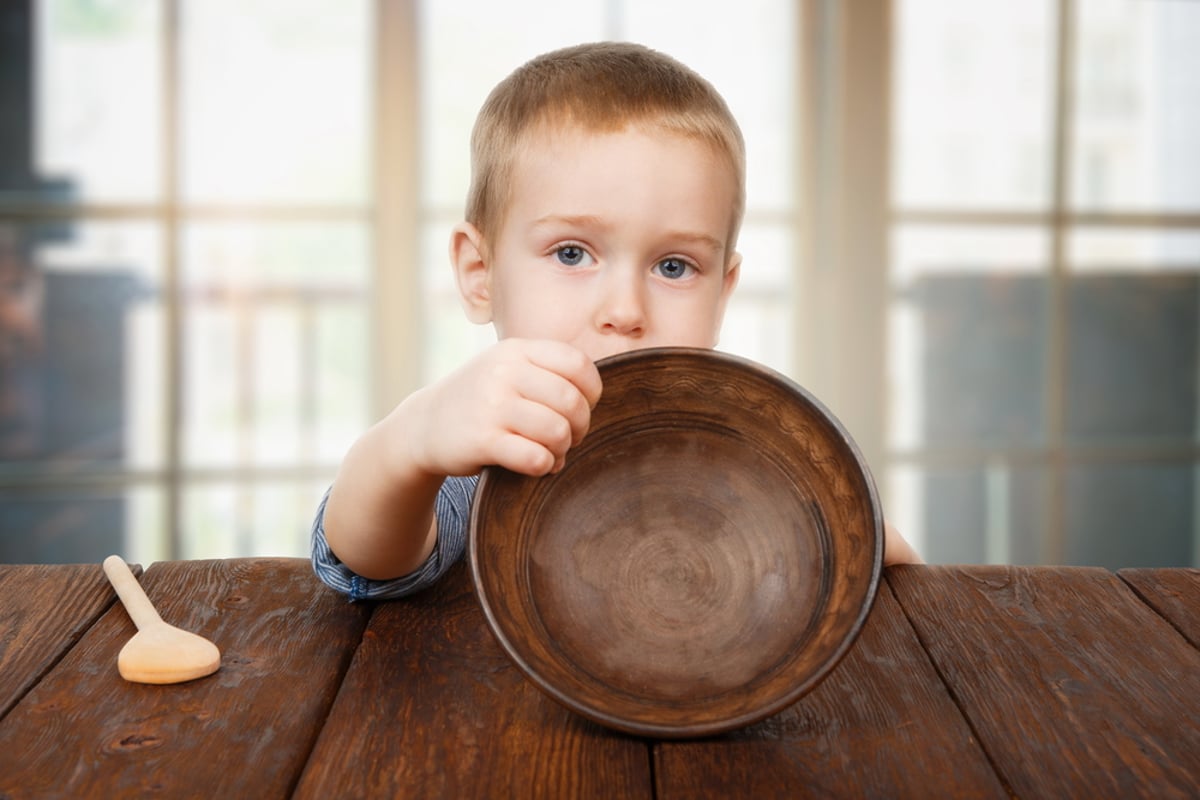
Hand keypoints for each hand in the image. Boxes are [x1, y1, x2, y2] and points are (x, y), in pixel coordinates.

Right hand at [402, 338, 602, 477]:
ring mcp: (491, 405)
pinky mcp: (482, 440)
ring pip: (558, 431)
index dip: (592, 392)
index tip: (581, 408)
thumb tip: (594, 395)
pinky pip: (535, 457)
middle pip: (572, 402)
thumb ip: (546, 370)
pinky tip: (538, 464)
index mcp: (516, 350)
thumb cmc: (479, 400)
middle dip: (580, 427)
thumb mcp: (506, 367)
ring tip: (552, 452)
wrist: (423, 426)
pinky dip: (545, 466)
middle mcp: (504, 372)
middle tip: (568, 438)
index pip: (578, 364)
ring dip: (562, 449)